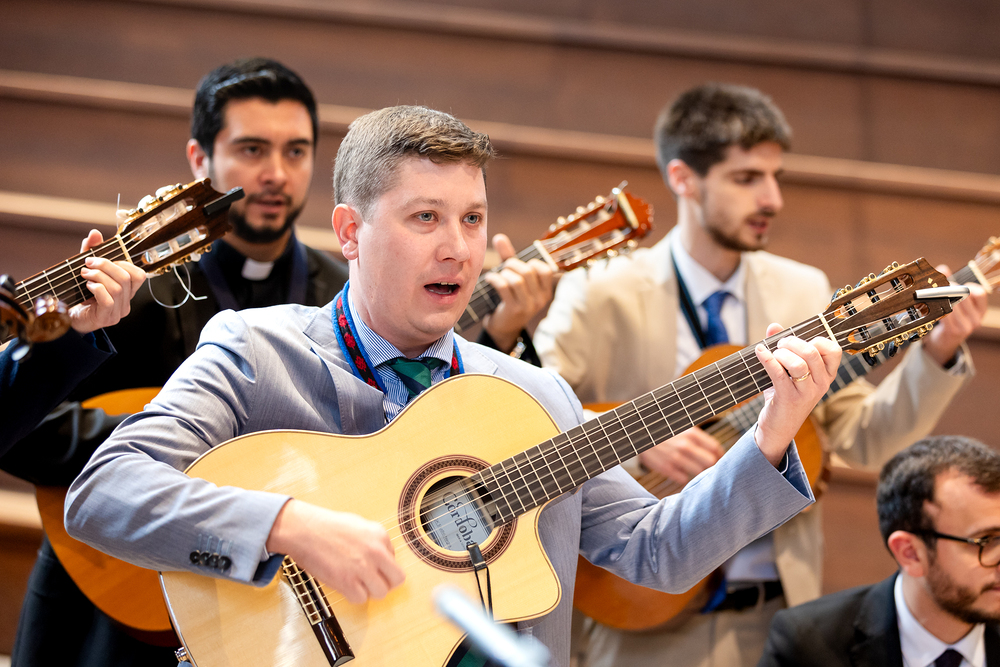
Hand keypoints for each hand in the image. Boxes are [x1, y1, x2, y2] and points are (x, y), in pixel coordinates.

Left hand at [70, 230, 145, 333]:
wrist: (65, 317)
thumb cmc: (78, 295)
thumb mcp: (87, 270)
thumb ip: (92, 252)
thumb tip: (95, 233)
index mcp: (126, 291)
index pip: (139, 275)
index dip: (123, 263)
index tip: (102, 258)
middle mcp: (125, 302)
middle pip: (127, 278)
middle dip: (106, 266)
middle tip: (88, 263)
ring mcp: (117, 312)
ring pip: (118, 288)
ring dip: (98, 276)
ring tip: (84, 274)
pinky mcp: (106, 318)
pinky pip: (108, 300)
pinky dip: (97, 288)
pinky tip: (87, 286)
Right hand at [266, 499, 404, 604]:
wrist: (304, 530)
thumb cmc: (327, 526)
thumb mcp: (360, 525)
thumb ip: (375, 542)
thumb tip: (385, 558)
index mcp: (380, 535)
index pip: (395, 561)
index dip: (384, 567)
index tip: (373, 567)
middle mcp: (376, 551)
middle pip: (397, 580)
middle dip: (386, 582)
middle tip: (371, 581)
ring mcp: (362, 567)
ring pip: (381, 592)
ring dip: (370, 591)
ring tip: (356, 582)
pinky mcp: (346, 581)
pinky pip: (361, 599)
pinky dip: (353, 596)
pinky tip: (345, 585)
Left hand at [481, 233, 554, 352]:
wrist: (502, 327)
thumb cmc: (509, 298)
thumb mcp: (513, 277)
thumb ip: (508, 257)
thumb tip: (499, 236)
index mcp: (546, 291)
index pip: (547, 270)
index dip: (532, 263)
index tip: (521, 264)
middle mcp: (541, 299)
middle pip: (529, 271)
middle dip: (513, 264)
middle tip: (504, 267)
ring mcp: (529, 306)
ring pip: (517, 279)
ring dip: (504, 273)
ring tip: (498, 274)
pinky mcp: (514, 310)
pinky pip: (505, 287)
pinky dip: (495, 279)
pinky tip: (490, 279)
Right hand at [638, 427, 723, 484]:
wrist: (639, 434)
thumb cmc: (665, 431)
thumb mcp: (682, 427)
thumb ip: (699, 438)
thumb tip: (718, 452)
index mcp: (692, 433)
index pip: (716, 449)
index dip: (720, 456)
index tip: (718, 458)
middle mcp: (685, 446)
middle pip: (711, 463)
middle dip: (710, 465)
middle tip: (706, 465)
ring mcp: (675, 458)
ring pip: (699, 472)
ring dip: (698, 472)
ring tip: (692, 467)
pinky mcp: (666, 468)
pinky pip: (683, 479)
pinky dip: (683, 476)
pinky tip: (679, 469)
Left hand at [753, 323, 840, 465]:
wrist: (778, 427)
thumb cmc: (785, 394)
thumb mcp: (789, 371)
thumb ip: (784, 347)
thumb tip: (774, 325)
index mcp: (827, 375)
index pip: (834, 350)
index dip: (816, 340)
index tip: (800, 341)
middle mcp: (821, 384)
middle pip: (812, 353)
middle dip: (792, 342)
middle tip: (780, 345)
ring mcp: (806, 393)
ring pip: (798, 363)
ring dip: (781, 353)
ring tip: (772, 353)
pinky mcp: (788, 398)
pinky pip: (778, 373)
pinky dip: (767, 359)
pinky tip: (759, 352)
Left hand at [921, 265, 987, 366]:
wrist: (943, 342)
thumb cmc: (949, 319)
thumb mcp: (954, 302)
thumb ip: (949, 285)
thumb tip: (943, 268)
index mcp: (980, 309)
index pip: (979, 293)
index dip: (966, 285)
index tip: (954, 284)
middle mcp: (976, 318)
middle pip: (964, 296)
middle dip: (949, 288)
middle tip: (936, 285)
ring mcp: (967, 326)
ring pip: (954, 304)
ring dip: (940, 297)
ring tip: (929, 294)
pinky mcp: (955, 331)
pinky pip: (946, 314)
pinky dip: (937, 307)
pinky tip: (929, 305)